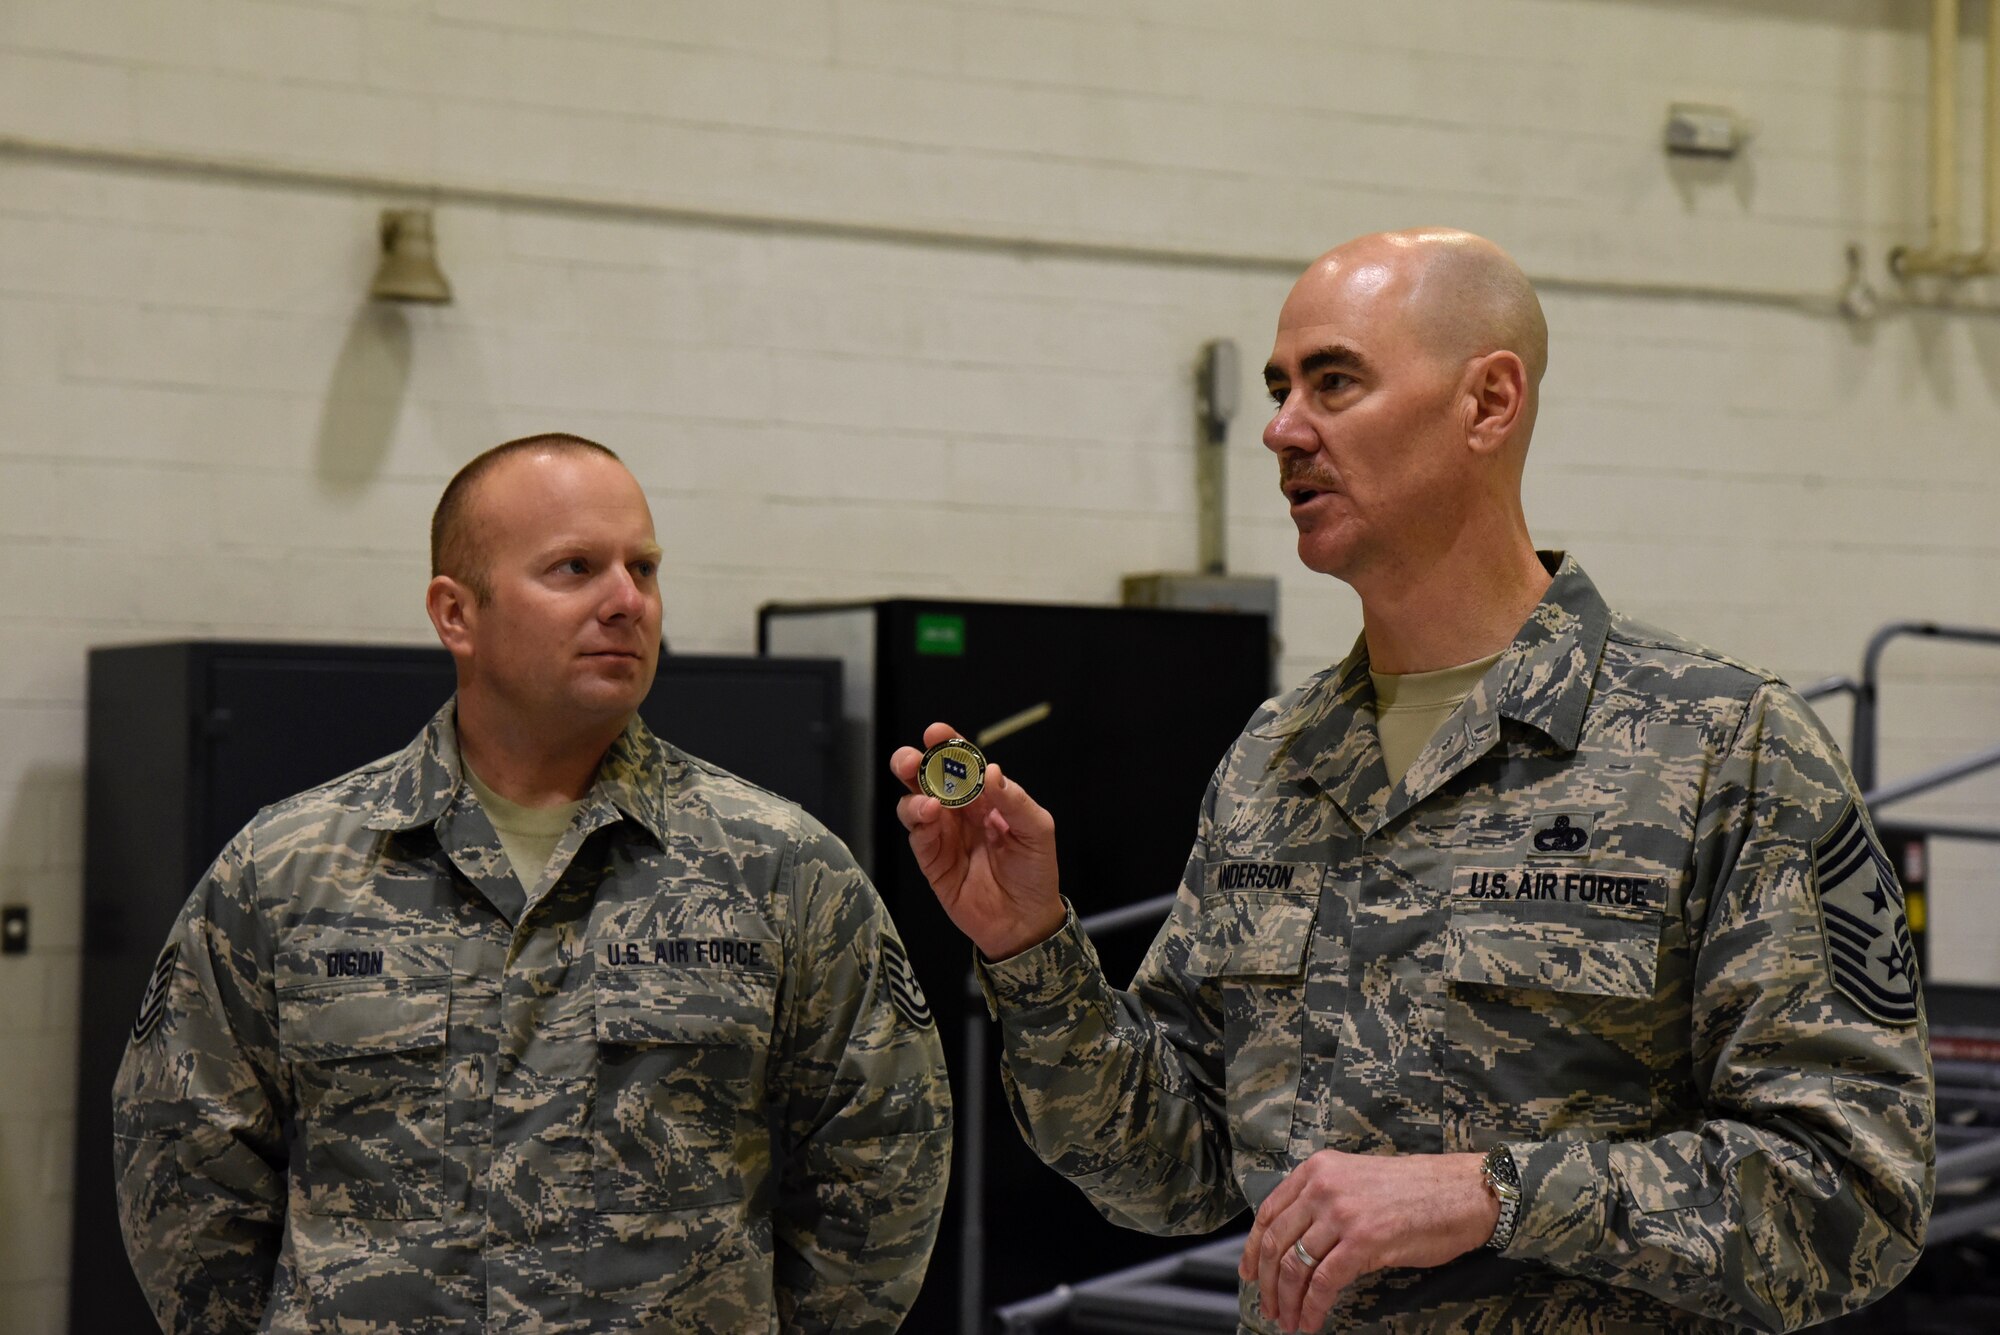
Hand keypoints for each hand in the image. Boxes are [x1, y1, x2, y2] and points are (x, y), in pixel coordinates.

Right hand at [889, 721, 1065, 959]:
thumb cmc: (1035, 871)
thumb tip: (991, 771)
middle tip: (911, 760)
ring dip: (913, 793)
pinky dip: (917, 820)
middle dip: (914, 763)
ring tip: (928, 801)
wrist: (1025, 921)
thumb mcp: (1037, 831)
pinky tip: (928, 814)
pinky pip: (917, 834)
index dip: (948, 745)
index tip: (936, 732)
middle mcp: (959, 811)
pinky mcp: (931, 860)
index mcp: (985, 797)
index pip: (962, 763)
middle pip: (927, 778)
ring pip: (913, 802)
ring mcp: (942, 834)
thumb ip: (1014, 801)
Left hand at [1237, 1149, 1495, 1332]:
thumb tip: (1295, 1243)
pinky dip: (1313, 1307)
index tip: (1248, 1274)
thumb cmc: (1414, 1191)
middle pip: (1275, 1243)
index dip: (1252, 1249)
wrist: (1461, 1192)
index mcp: (1317, 1169)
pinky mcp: (1363, 1241)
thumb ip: (1323, 1201)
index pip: (1269, 1213)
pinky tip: (1312, 1321)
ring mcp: (1342, 1213)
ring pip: (1295, 1266)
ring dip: (1288, 1301)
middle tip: (1269, 1308)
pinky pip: (1325, 1282)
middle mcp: (1323, 1187)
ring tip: (1289, 1321)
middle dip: (1267, 1283)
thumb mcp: (1356, 1180)